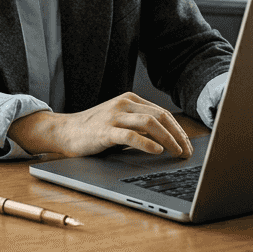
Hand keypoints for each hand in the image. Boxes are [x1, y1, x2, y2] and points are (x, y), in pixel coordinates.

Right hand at [7, 92, 193, 158]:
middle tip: (187, 151)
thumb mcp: (119, 121)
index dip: (178, 129)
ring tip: (177, 152)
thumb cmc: (94, 130)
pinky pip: (130, 135)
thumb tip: (168, 139)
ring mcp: (114, 116)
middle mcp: (123, 104)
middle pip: (160, 116)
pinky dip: (147, 143)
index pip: (162, 112)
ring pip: (149, 123)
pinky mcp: (104, 131)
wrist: (65, 132)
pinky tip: (157, 151)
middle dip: (178, 135)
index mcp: (130, 99)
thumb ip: (139, 125)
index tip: (187, 145)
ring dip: (168, 139)